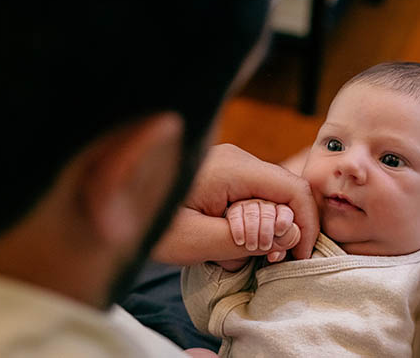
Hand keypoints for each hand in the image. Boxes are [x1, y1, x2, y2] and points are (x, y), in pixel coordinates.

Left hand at [153, 144, 318, 263]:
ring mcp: (230, 166)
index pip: (293, 188)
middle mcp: (238, 160)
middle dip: (283, 229)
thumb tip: (287, 236)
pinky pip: (251, 198)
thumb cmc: (149, 220)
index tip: (300, 255)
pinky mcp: (222, 176)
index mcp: (234, 169)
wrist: (112, 196)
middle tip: (267, 259)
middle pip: (284, 193)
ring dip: (263, 229)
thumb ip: (243, 240)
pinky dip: (249, 223)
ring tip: (238, 252)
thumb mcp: (193, 240)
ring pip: (268, 197)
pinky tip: (228, 240)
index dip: (307, 223)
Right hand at [215, 199, 299, 271]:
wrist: (245, 239)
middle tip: (264, 247)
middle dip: (266, 232)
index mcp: (280, 212)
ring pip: (252, 215)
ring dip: (252, 233)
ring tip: (252, 247)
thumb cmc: (265, 241)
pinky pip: (236, 216)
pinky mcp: (235, 208)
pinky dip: (238, 230)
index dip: (283, 222)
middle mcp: (266, 205)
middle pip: (268, 214)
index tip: (279, 233)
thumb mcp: (275, 247)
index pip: (286, 212)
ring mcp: (250, 205)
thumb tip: (274, 256)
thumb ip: (279, 252)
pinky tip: (240, 241)